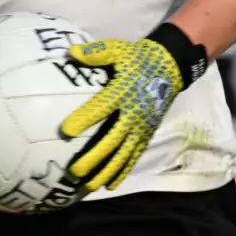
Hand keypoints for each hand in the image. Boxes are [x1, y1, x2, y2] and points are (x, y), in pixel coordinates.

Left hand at [61, 24, 206, 191]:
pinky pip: (134, 156)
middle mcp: (133, 113)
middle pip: (112, 140)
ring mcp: (142, 126)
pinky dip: (122, 171)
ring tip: (89, 185)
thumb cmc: (137, 58)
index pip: (101, 108)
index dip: (85, 119)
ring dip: (107, 171)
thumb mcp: (118, 50)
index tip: (66, 131)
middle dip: (94, 157)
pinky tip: (110, 185)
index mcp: (123, 92)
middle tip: (75, 170)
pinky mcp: (147, 133)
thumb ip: (96, 53)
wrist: (169, 66)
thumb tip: (71, 52)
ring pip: (123, 154)